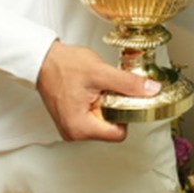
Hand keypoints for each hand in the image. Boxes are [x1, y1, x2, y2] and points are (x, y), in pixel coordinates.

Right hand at [36, 41, 157, 141]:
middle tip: (108, 88)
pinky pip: (93, 116)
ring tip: (98, 87)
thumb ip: (128, 83)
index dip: (126, 114)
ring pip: (103, 121)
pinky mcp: (71, 119)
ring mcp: (71, 127)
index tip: (124, 97)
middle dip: (115, 107)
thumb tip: (151, 90)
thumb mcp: (101, 72)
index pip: (118, 133)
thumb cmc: (64, 65)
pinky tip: (92, 89)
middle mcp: (74, 133)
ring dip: (106, 104)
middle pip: (111, 128)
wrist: (42, 59)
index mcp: (80, 128)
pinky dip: (97, 103)